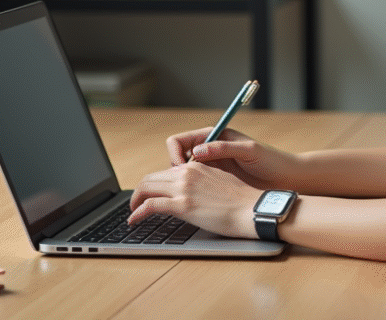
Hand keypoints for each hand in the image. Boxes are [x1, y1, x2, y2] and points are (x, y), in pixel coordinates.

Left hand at [128, 161, 260, 237]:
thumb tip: (192, 192)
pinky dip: (137, 212)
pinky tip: (134, 220)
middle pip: (151, 177)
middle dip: (140, 190)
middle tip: (137, 202)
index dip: (155, 182)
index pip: (166, 170)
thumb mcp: (220, 182)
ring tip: (133, 212)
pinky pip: (150, 205)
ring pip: (146, 187)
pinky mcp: (182, 205)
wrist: (253, 209)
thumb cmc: (242, 200)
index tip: (152, 193)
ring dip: (135, 200)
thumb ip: (202, 182)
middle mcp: (187, 173)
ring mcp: (184, 188)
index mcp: (197, 166)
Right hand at [165, 127, 302, 190]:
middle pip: (177, 157)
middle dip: (172, 171)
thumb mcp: (249, 151)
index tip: (180, 170)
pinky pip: (193, 185)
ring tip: (184, 195)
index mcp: (214, 136)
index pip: (180, 141)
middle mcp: (209, 150)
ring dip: (178, 183)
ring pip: (182, 174)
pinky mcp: (215, 182)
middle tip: (178, 186)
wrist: (286, 179)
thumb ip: (224, 148)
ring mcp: (211, 167)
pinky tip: (194, 201)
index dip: (174, 154)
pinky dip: (189, 191)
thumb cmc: (271, 161)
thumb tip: (197, 152)